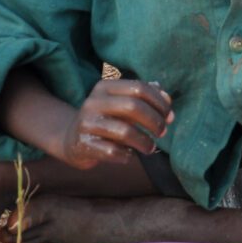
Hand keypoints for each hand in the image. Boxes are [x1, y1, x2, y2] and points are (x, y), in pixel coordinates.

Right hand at [53, 79, 172, 169]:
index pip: (139, 88)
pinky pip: (113, 151)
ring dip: (144, 142)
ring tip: (150, 147)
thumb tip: (168, 98)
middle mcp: (93, 102)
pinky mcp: (83, 144)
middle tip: (162, 132)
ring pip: (125, 131)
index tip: (169, 116)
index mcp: (105, 87)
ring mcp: (86, 123)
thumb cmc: (107, 120)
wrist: (72, 140)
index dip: (159, 102)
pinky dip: (126, 155)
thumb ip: (146, 98)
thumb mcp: (123, 104)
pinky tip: (129, 154)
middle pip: (133, 107)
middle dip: (154, 121)